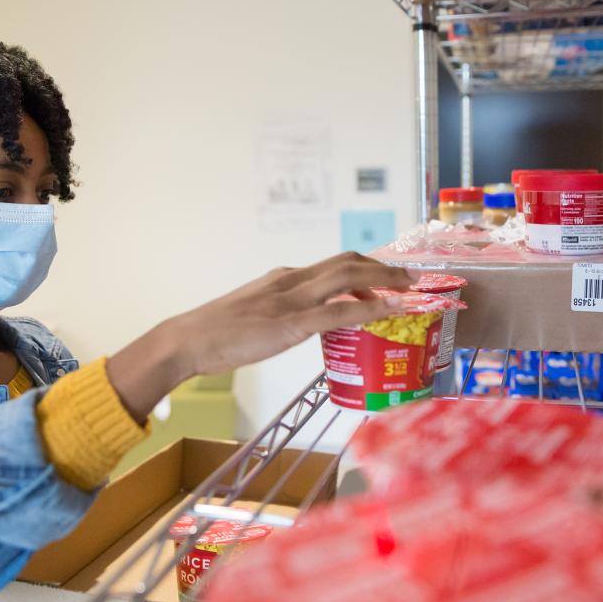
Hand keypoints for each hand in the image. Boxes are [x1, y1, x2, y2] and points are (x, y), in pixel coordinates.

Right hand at [105, 253, 415, 420]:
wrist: (189, 339)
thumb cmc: (217, 334)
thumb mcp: (256, 315)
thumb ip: (283, 314)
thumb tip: (307, 323)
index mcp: (284, 279)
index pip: (334, 264)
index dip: (367, 267)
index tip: (390, 275)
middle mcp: (292, 281)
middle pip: (349, 262)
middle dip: (386, 267)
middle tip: (413, 276)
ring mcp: (293, 299)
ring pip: (350, 277)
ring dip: (387, 279)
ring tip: (414, 287)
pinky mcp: (292, 322)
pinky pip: (341, 309)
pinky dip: (371, 306)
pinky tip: (391, 309)